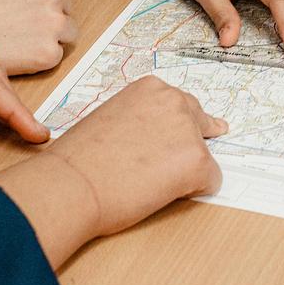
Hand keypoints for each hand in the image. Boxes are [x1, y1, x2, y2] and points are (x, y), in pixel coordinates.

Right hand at [0, 0, 77, 73]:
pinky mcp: (48, 53)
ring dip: (49, 35)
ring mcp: (54, 23)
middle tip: (16, 18)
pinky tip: (18, 50)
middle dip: (48, 12)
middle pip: (67, 6)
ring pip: (67, 31)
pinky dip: (40, 56)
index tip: (25, 1)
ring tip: (18, 35)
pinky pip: (56, 54)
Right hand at [0, 76, 225, 267]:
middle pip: (200, 122)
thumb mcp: (110, 120)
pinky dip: (193, 192)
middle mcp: (175, 101)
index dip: (174, 126)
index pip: (179, 105)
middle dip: (192, 141)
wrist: (73, 184)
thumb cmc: (80, 158)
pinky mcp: (198, 162)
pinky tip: (165, 196)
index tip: (176, 137)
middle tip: (182, 159)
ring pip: (204, 154)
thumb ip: (137, 122)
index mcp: (151, 88)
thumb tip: (151, 141)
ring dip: (186, 169)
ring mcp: (189, 130)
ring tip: (152, 183)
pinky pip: (210, 180)